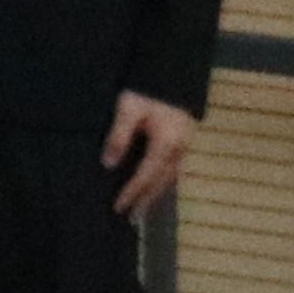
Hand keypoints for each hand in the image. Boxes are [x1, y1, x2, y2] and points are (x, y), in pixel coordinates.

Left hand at [107, 90, 201, 216]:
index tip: (118, 208)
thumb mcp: (128, 109)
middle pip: (161, 183)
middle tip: (130, 219)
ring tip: (141, 208)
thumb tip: (108, 164)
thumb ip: (119, 136)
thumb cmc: (147, 90)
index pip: (145, 177)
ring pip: (170, 178)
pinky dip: (163, 182)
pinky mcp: (185, 141)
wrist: (173, 74)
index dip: (131, 194)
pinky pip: (174, 169)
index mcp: (166, 145)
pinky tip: (155, 186)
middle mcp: (180, 150)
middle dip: (145, 201)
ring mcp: (185, 147)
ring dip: (156, 194)